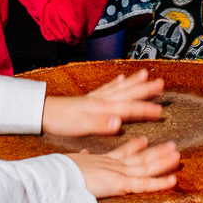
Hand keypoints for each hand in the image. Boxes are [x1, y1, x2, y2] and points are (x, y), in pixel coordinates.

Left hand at [42, 70, 165, 135]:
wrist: (41, 112)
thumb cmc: (60, 121)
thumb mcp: (79, 127)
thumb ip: (100, 125)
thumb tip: (119, 122)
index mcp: (101, 108)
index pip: (128, 108)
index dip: (145, 110)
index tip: (160, 111)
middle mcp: (101, 100)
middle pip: (127, 93)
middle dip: (145, 89)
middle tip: (160, 84)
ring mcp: (95, 98)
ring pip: (119, 88)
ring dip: (133, 83)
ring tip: (146, 75)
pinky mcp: (89, 99)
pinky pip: (107, 88)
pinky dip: (116, 83)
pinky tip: (121, 78)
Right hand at [66, 135, 180, 197]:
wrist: (57, 176)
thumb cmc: (60, 171)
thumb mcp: (72, 162)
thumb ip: (81, 158)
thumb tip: (83, 153)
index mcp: (101, 161)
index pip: (122, 153)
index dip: (135, 147)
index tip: (144, 141)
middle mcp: (113, 165)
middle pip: (139, 158)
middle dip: (156, 152)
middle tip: (171, 145)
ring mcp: (118, 173)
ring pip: (146, 167)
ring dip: (163, 162)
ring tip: (177, 155)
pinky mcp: (120, 183)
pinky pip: (144, 184)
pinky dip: (159, 182)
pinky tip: (173, 180)